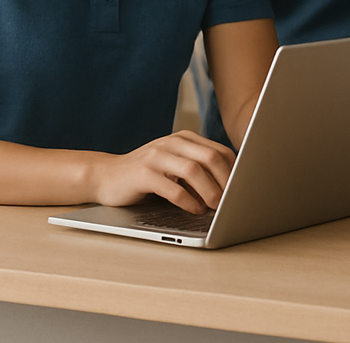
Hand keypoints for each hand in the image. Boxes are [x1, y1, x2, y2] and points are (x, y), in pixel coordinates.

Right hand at [90, 131, 235, 212]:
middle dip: (226, 180)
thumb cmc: (147, 174)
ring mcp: (157, 156)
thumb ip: (197, 167)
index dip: (235, 170)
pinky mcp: (142, 174)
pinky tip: (195, 210)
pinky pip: (172, 187)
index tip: (243, 188)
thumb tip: (230, 186)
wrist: (106, 176)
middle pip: (211, 157)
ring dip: (210, 191)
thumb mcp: (174, 164)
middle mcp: (173, 142)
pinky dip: (188, 201)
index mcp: (185, 138)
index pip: (219, 150)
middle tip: (233, 200)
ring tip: (217, 207)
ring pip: (194, 170)